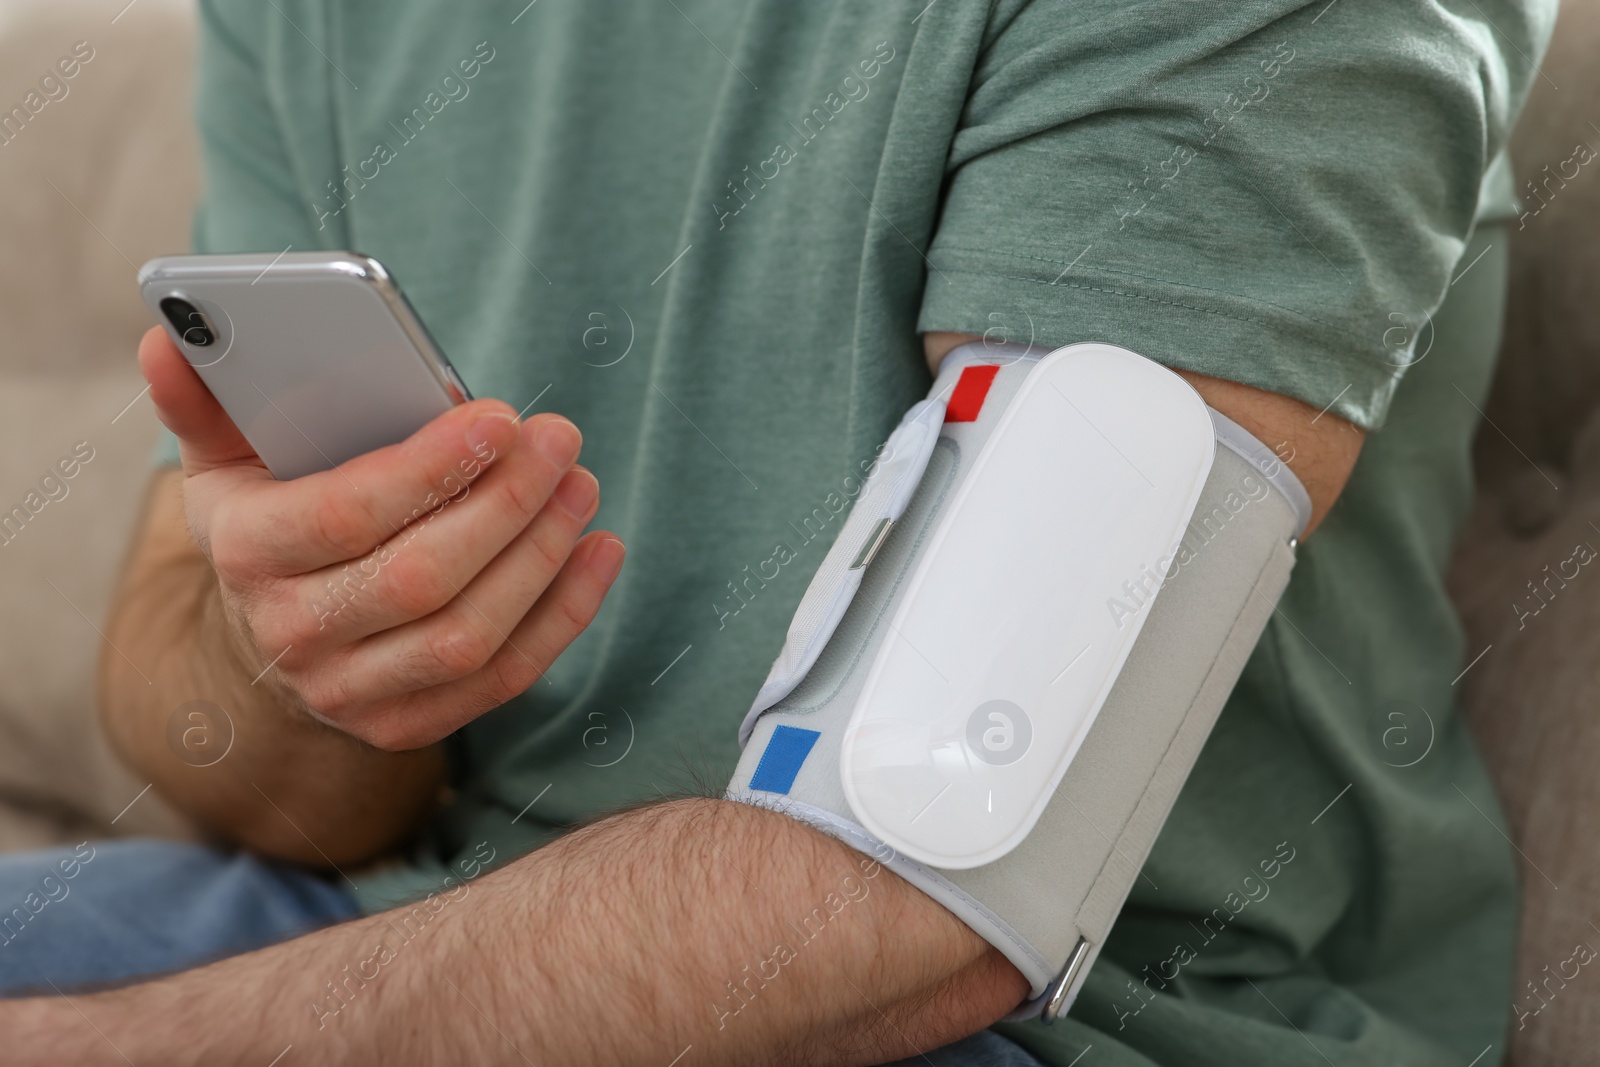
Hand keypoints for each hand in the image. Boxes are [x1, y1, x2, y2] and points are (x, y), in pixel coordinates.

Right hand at [138, 327, 624, 750]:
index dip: (431, 469)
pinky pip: (502, 677)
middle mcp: (291, 634)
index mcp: (245, 552)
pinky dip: (563, 614)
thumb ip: (208, 394)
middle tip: (559, 442)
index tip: (501, 418)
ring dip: (542, 557)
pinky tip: (598, 551)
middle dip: (505, 505)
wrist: (279, 624)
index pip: (347, 514)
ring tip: (582, 485)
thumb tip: (167, 333)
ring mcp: (349, 692)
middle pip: (421, 577)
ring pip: (468, 633)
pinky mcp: (406, 725)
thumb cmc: (274, 510)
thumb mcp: (230, 451)